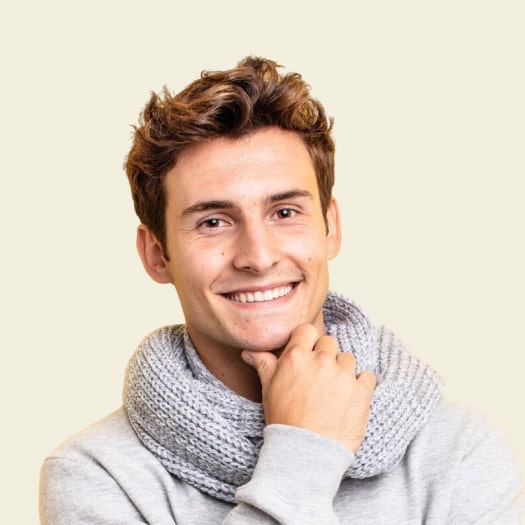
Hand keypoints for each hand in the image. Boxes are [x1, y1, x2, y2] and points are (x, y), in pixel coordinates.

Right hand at [242, 324, 375, 452]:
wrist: (306, 453)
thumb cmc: (284, 421)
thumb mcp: (268, 389)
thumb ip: (264, 364)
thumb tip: (249, 351)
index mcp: (296, 357)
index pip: (307, 330)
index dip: (308, 341)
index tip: (308, 353)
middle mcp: (321, 361)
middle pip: (329, 343)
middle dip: (325, 357)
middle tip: (319, 378)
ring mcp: (343, 375)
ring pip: (348, 359)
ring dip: (342, 371)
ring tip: (333, 392)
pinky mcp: (361, 391)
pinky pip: (367, 376)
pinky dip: (361, 385)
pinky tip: (349, 398)